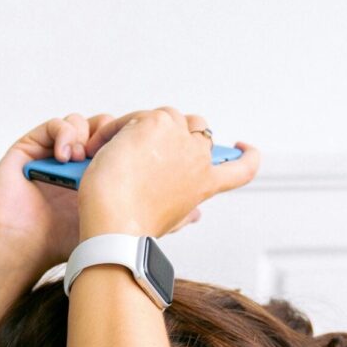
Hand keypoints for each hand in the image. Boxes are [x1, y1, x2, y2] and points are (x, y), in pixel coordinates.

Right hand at [0, 113, 114, 275]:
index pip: (117, 146)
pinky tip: (63, 157)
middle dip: (107, 138)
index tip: (126, 158)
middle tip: (106, 156)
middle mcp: (75, 163)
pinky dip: (63, 134)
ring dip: (84, 137)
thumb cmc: (61, 241)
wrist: (25, 248)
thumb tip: (161, 185)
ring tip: (79, 160)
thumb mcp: (106, 218)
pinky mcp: (31, 147)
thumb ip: (127, 200)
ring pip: (80, 123)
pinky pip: (54, 125)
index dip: (124, 145)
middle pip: (102, 129)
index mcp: (96, 177)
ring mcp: (53, 153)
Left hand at [78, 106, 259, 239]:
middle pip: (196, 127)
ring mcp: (180, 138)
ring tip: (111, 154)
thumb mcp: (168, 223)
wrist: (115, 225)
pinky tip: (99, 149)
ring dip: (138, 129)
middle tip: (140, 149)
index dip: (247, 155)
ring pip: (164, 117)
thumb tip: (196, 215)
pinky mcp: (156, 123)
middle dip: (171, 132)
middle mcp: (199, 159)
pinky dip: (114, 131)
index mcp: (204, 184)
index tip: (242, 147)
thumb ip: (185, 212)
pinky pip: (134, 117)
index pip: (243, 167)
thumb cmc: (134, 229)